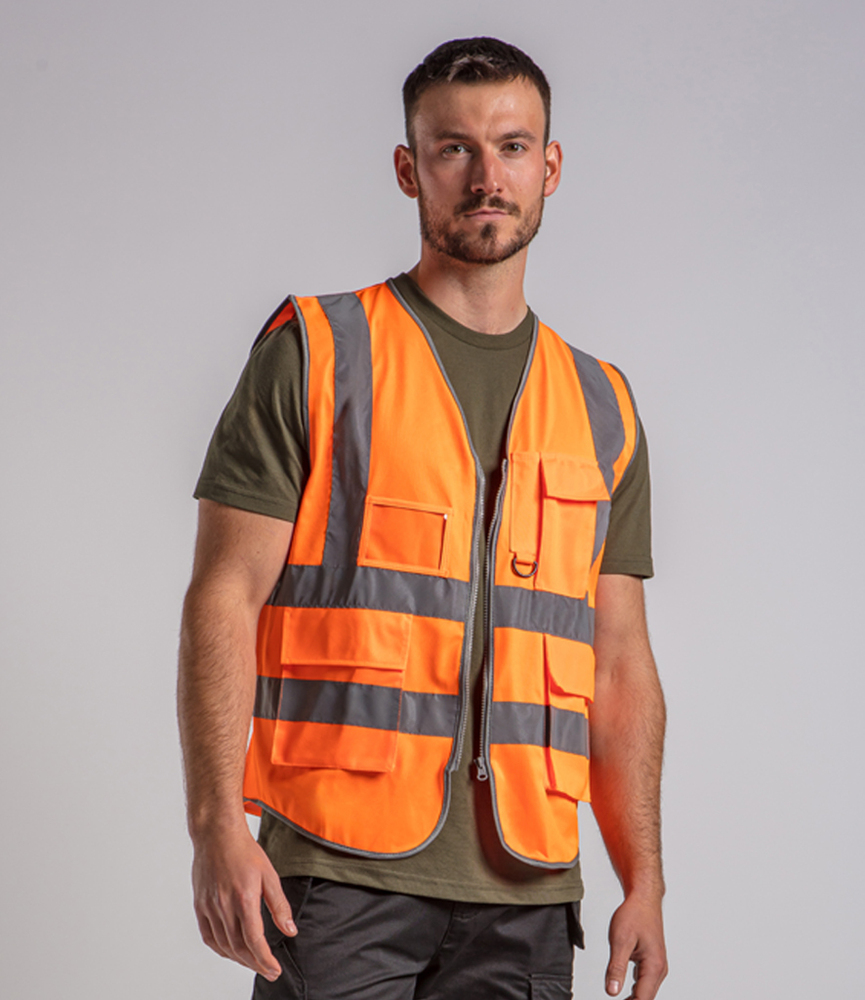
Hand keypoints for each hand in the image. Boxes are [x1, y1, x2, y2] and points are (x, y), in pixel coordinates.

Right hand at [191, 821, 296, 981]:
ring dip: (240, 959)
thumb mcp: (270, 874)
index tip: (274, 969)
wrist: (217, 835)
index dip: (265, 959)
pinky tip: (232, 952)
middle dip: (255, 963)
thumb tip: (290, 930)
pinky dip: (221, 949)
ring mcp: (209, 907)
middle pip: (239, 947)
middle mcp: (224, 905)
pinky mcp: (200, 906)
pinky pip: (209, 936)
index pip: (254, 940)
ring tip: (254, 963)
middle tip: (269, 971)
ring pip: (224, 945)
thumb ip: (279, 905)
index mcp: (244, 897)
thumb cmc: (245, 851)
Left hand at [605, 892, 667, 999]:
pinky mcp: (652, 962)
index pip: (642, 999)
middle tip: (613, 996)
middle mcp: (659, 969)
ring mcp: (657, 966)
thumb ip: (616, 968)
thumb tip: (612, 991)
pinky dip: (635, 990)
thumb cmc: (634, 914)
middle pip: (646, 998)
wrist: (643, 899)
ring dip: (633, 999)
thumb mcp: (620, 940)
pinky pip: (645, 983)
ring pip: (646, 992)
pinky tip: (624, 992)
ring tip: (619, 997)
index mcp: (653, 967)